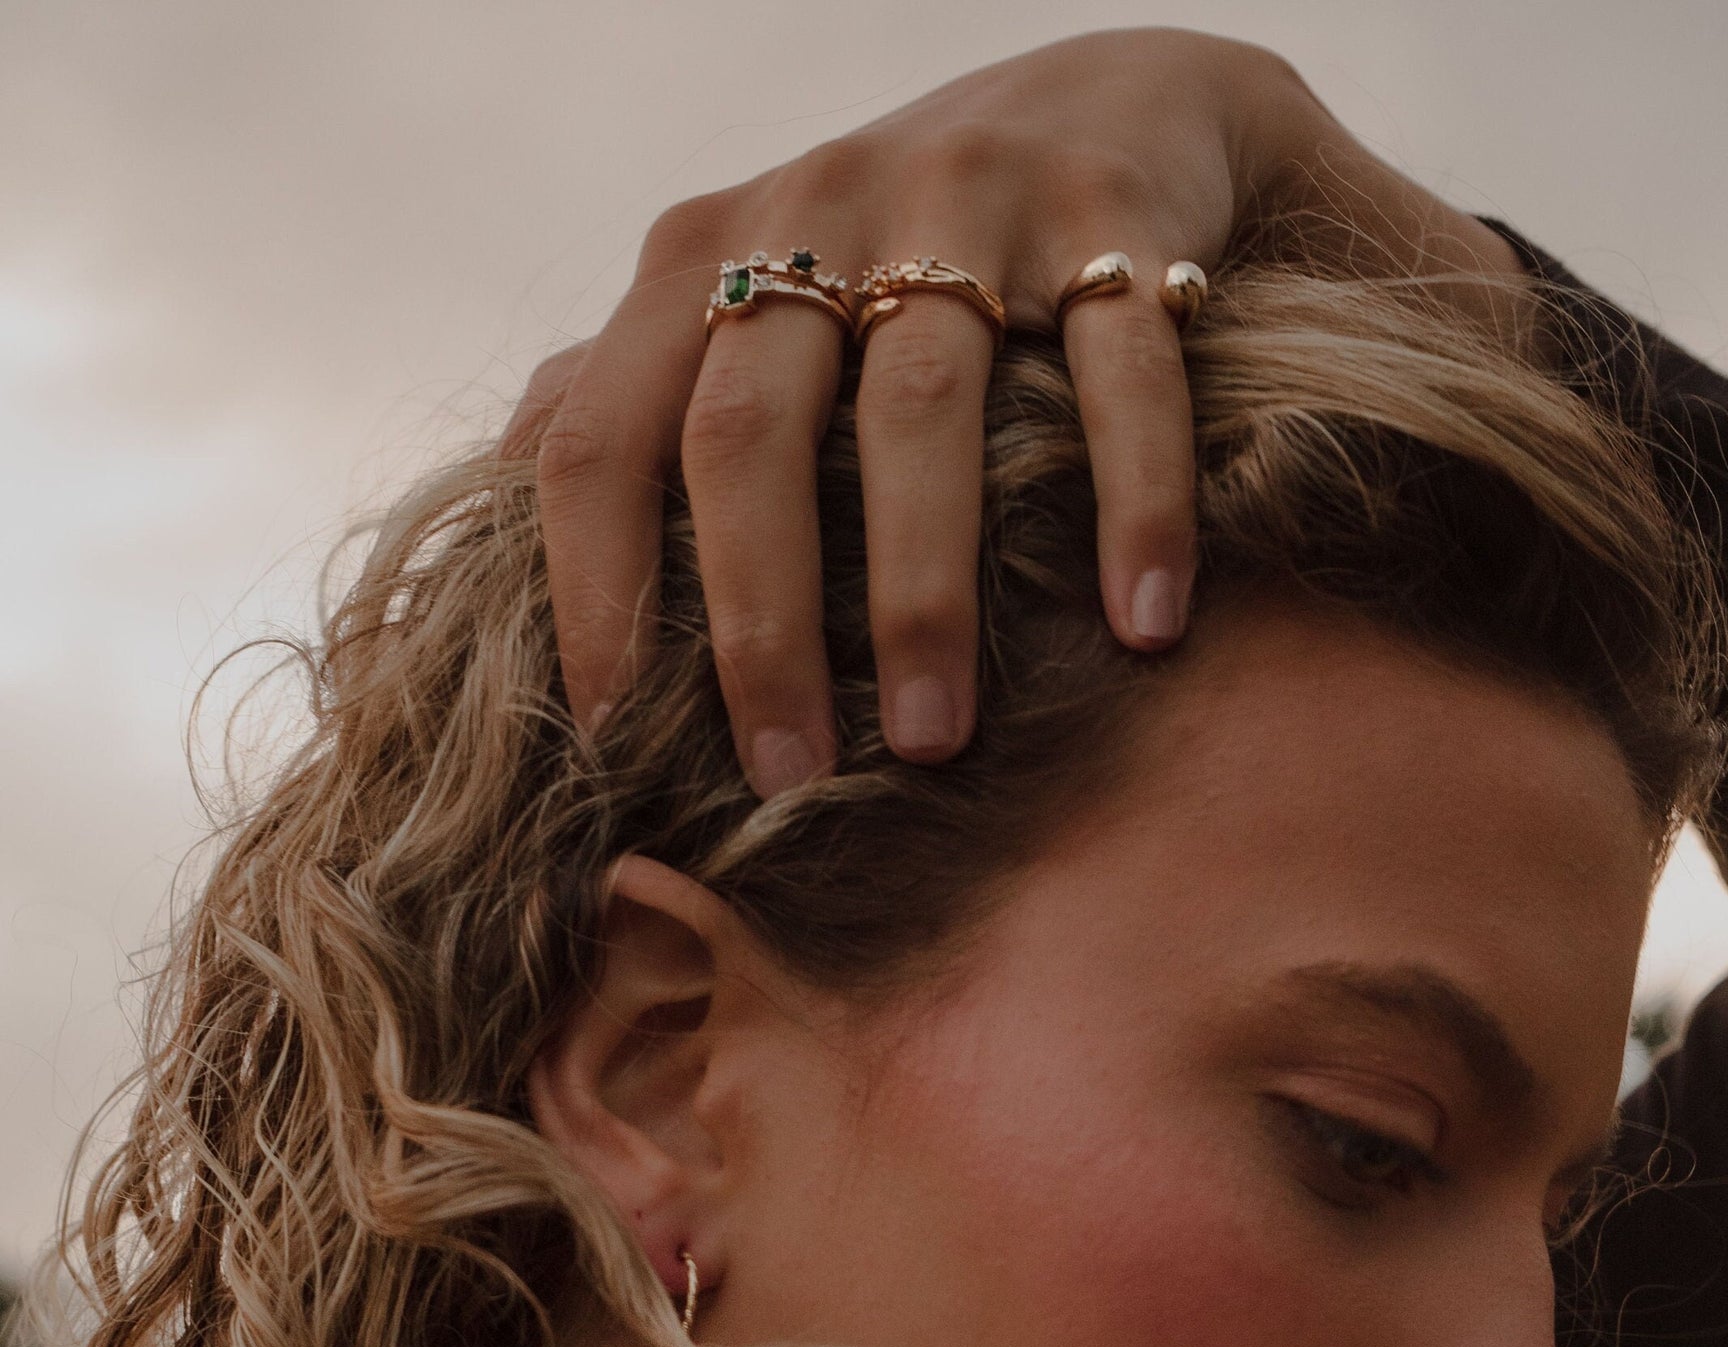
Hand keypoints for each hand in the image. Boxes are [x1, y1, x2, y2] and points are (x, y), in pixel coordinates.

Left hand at [511, 28, 1526, 783]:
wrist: (1122, 98)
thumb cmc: (901, 250)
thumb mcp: (747, 290)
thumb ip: (629, 383)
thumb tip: (494, 498)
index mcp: (703, 259)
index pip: (597, 438)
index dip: (588, 593)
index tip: (611, 741)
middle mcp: (815, 211)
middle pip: (746, 437)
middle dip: (758, 626)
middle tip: (788, 775)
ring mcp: (963, 201)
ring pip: (920, 413)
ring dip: (922, 593)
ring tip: (935, 741)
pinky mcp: (1110, 211)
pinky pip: (1119, 374)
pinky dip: (1135, 504)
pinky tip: (1141, 627)